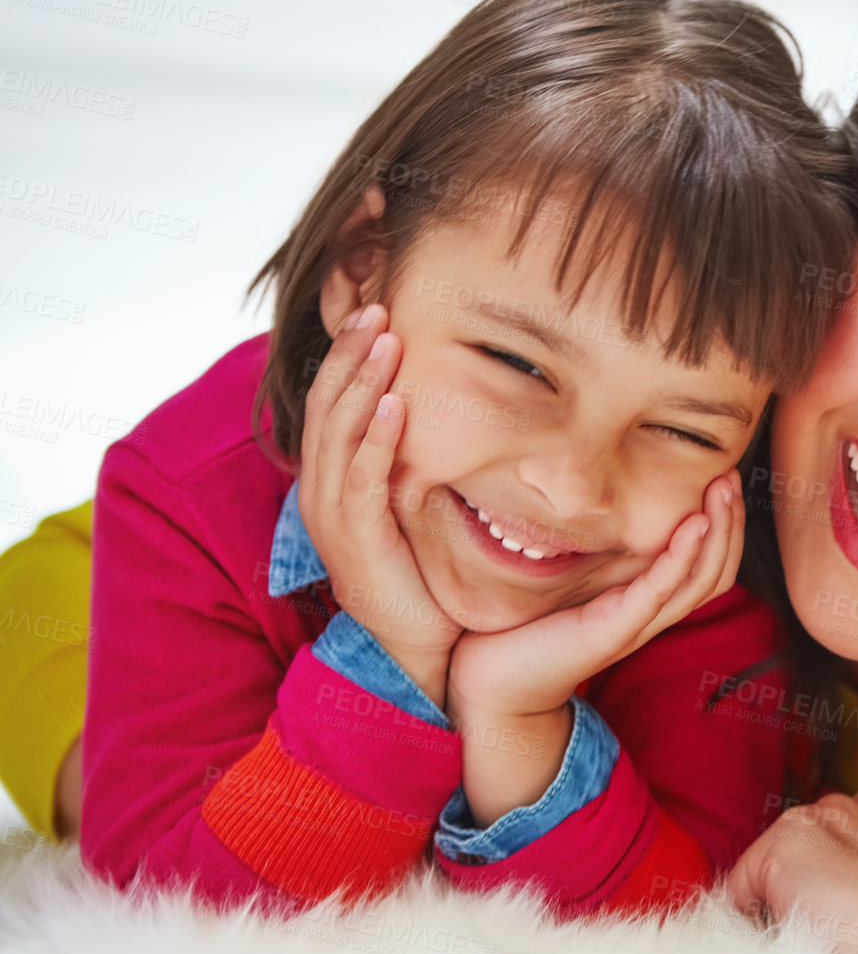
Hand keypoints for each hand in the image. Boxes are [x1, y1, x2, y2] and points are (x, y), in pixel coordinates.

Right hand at [299, 305, 460, 705]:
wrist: (412, 649)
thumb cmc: (417, 576)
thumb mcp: (409, 508)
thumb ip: (410, 463)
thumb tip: (439, 412)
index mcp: (331, 481)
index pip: (331, 403)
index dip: (347, 357)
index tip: (375, 311)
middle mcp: (322, 493)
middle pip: (327, 405)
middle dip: (350, 353)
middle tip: (376, 304)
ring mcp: (335, 517)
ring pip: (340, 432)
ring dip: (362, 381)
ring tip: (385, 337)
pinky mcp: (359, 541)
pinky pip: (362, 479)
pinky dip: (375, 439)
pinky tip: (394, 405)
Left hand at [444, 468, 744, 824]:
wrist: (494, 682)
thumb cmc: (528, 628)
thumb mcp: (574, 581)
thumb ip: (599, 555)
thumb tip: (607, 505)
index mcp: (646, 606)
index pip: (707, 569)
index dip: (725, 527)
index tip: (725, 480)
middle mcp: (650, 617)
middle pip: (715, 574)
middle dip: (730, 522)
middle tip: (733, 478)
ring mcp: (635, 626)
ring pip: (699, 582)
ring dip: (718, 533)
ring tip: (723, 492)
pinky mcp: (613, 632)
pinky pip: (659, 592)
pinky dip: (681, 557)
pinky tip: (694, 524)